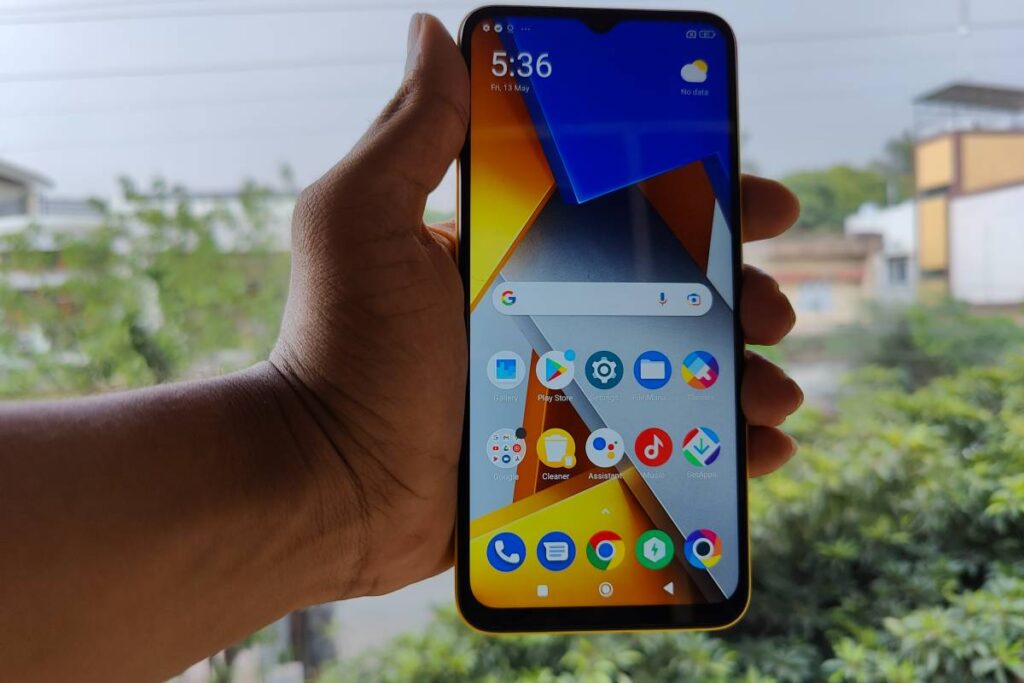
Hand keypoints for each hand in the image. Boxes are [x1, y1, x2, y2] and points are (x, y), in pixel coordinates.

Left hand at [268, 14, 801, 599]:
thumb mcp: (362, 221)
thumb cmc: (340, 348)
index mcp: (514, 253)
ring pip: (676, 373)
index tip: (760, 203)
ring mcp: (561, 388)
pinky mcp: (566, 457)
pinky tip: (758, 452)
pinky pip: (657, 448)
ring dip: (740, 375)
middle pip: (669, 294)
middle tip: (771, 310)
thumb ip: (409, 132)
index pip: (626, 213)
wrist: (326, 480)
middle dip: (737, 294)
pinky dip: (714, 451)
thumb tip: (432, 34)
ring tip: (776, 392)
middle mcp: (545, 313)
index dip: (701, 202)